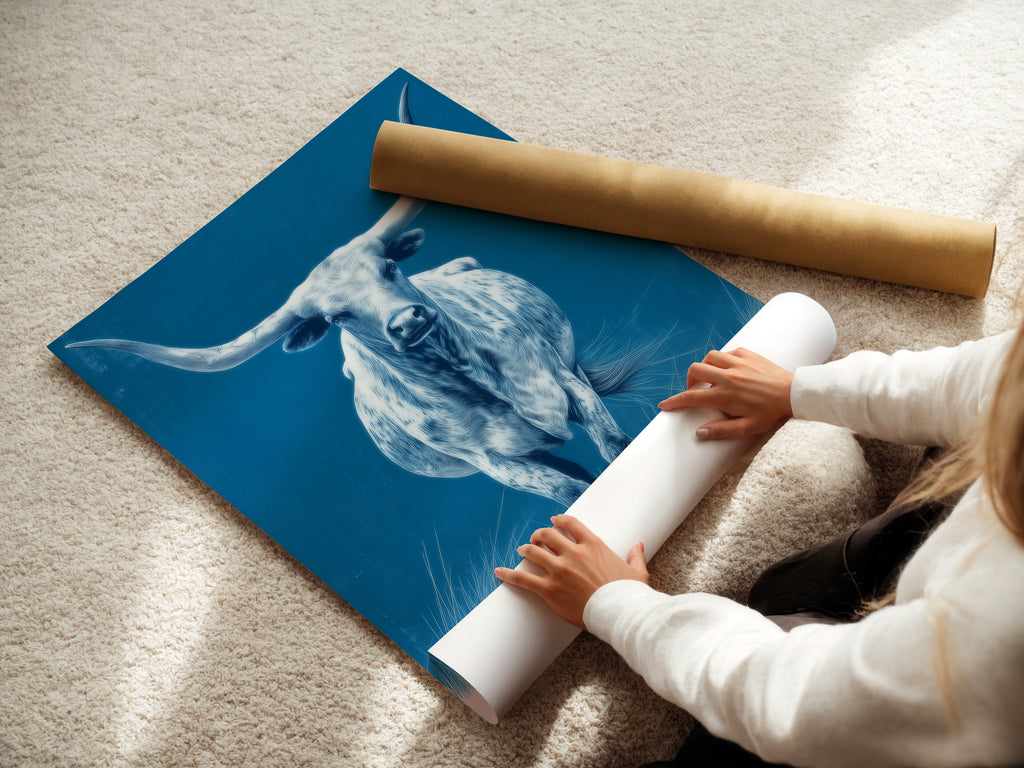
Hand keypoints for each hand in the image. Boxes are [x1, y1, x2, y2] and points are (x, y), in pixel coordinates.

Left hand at [494, 514, 647, 629]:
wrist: (620, 613)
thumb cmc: (629, 594)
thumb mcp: (636, 572)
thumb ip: (635, 556)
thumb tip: (639, 545)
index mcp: (593, 545)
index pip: (570, 524)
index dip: (559, 520)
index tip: (553, 521)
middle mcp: (573, 553)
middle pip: (548, 535)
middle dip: (539, 535)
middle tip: (536, 538)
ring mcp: (559, 570)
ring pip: (533, 552)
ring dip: (526, 549)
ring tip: (522, 550)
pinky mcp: (549, 589)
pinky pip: (523, 579)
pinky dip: (509, 574)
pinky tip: (499, 571)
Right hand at [658, 347, 792, 439]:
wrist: (794, 394)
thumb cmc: (771, 413)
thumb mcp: (747, 428)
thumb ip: (721, 430)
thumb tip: (699, 433)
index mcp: (725, 395)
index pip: (691, 397)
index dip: (674, 401)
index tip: (664, 405)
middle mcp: (728, 376)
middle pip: (695, 370)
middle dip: (689, 380)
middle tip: (695, 390)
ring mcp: (738, 363)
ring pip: (709, 357)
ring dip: (705, 367)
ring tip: (711, 378)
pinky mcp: (748, 354)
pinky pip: (727, 352)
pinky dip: (723, 359)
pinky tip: (728, 369)